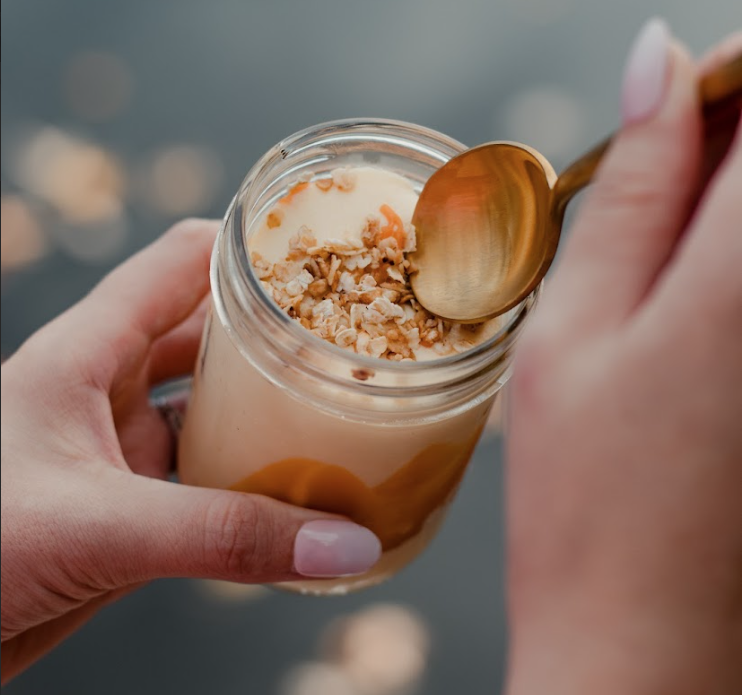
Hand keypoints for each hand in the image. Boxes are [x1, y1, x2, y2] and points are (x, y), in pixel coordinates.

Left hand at [0, 219, 380, 682]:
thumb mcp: (97, 526)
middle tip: (348, 332)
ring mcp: (116, 449)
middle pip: (207, 332)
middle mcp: (104, 390)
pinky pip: (205, 479)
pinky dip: (250, 483)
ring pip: (211, 408)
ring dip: (266, 408)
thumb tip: (344, 543)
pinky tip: (297, 493)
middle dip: (273, 329)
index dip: (247, 244)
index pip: (179, 263)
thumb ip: (223, 536)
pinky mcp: (128, 509)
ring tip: (336, 403)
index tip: (319, 246)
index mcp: (84, 354)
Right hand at [505, 26, 741, 694]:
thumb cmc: (588, 497)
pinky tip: (706, 310)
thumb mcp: (573, 327)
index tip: (673, 109)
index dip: (723, 80)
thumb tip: (653, 65)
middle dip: (732, 142)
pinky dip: (740, 267)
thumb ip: (630, 189)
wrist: (652, 640)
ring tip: (675, 260)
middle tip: (663, 186)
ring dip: (734, 211)